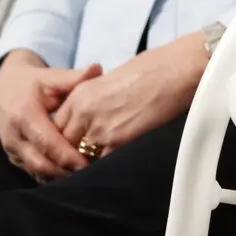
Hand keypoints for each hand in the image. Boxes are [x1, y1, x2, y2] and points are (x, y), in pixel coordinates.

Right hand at [0, 50, 103, 180]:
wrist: (4, 88)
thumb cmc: (32, 82)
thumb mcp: (50, 76)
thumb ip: (73, 77)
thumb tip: (97, 68)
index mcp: (24, 115)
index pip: (47, 142)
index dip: (67, 156)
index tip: (88, 163)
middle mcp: (14, 136)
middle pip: (41, 163)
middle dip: (65, 171)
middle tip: (91, 173)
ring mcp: (12, 150)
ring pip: (36, 171)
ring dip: (58, 176)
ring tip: (83, 175)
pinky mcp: (14, 157)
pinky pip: (32, 171)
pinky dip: (50, 175)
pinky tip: (69, 173)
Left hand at [50, 33, 207, 157]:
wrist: (177, 69)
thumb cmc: (153, 67)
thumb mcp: (113, 78)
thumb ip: (96, 99)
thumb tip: (96, 114)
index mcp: (81, 92)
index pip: (58, 126)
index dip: (66, 138)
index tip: (75, 145)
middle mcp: (84, 111)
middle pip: (65, 144)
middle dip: (73, 153)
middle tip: (83, 161)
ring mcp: (99, 127)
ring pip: (80, 157)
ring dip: (88, 163)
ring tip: (97, 167)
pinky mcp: (118, 141)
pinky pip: (102, 163)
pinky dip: (105, 167)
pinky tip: (113, 166)